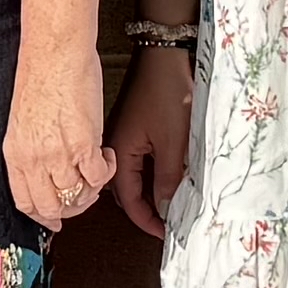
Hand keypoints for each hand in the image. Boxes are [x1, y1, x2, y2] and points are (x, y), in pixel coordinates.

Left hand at [7, 31, 117, 229]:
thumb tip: (46, 173)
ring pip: (79, 195)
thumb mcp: (23, 122)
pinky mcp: (84, 144)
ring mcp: (58, 154)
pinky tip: (108, 156)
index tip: (55, 220)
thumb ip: (32, 150)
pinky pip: (99, 176)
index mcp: (15, 153)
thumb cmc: (41, 76)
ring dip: (93, 190)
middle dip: (72, 209)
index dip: (43, 216)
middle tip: (84, 196)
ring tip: (97, 170)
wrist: (55, 52)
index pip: (25, 202)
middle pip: (53, 207)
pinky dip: (108, 172)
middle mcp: (34, 158)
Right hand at [105, 44, 194, 238]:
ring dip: (150, 192)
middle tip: (170, 223)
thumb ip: (168, 179)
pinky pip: (139, 160)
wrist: (164, 54)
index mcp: (118, 153)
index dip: (146, 220)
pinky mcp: (133, 127)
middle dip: (146, 209)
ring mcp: (122, 137)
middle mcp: (114, 148)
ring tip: (172, 204)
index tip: (166, 233)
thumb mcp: (173, 142)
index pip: (128, 200)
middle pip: (126, 191)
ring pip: (134, 176)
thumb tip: (165, 209)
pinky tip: (170, 176)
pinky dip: (152, 174)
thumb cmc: (167, 94)